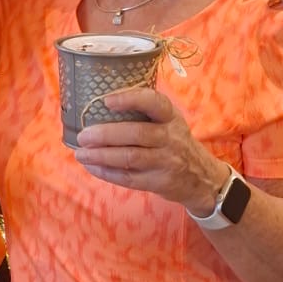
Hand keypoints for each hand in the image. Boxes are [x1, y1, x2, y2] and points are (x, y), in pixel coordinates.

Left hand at [74, 88, 226, 210]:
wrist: (202, 178)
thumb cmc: (175, 143)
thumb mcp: (170, 122)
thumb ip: (145, 114)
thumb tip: (99, 106)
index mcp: (171, 117)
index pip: (154, 102)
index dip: (130, 99)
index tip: (106, 101)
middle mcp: (171, 138)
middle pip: (136, 133)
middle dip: (105, 134)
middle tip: (83, 136)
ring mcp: (166, 161)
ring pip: (129, 157)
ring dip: (100, 155)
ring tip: (81, 153)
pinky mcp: (159, 182)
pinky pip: (128, 177)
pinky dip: (106, 172)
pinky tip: (92, 166)